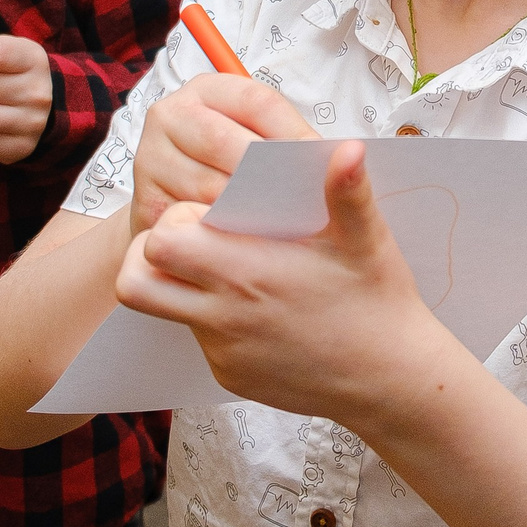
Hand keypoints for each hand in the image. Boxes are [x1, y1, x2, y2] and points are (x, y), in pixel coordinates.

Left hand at [117, 141, 454, 421]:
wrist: (390, 379)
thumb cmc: (377, 302)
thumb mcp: (365, 239)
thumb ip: (347, 191)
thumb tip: (346, 147)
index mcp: (246, 271)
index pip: (160, 241)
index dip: (177, 219)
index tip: (209, 213)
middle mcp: (223, 315)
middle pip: (136, 280)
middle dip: (153, 254)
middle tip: (192, 240)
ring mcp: (222, 351)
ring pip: (162, 312)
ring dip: (175, 286)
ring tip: (215, 269)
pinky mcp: (229, 376)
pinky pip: (198, 341)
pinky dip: (213, 320)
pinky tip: (256, 309)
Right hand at [128, 74, 318, 233]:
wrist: (178, 209)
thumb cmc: (232, 169)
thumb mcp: (257, 140)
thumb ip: (287, 142)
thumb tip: (338, 158)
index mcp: (208, 89)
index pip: (257, 102)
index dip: (293, 133)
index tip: (322, 164)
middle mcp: (171, 114)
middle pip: (226, 140)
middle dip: (270, 173)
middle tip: (304, 200)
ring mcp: (150, 156)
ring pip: (209, 183)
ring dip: (250, 207)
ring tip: (286, 223)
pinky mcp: (144, 200)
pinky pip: (190, 218)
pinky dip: (224, 231)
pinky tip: (251, 241)